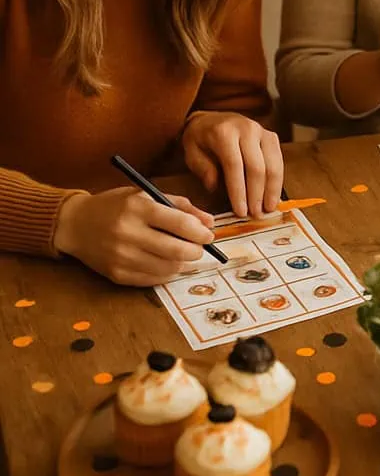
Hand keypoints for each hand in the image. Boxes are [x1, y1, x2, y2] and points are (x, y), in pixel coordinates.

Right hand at [54, 188, 215, 285]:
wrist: (75, 224)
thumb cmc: (116, 206)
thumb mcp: (146, 195)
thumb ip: (181, 207)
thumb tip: (209, 223)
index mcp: (137, 209)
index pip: (179, 223)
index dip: (200, 232)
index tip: (209, 235)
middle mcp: (127, 233)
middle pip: (176, 250)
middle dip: (196, 251)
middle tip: (201, 248)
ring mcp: (121, 257)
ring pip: (167, 268)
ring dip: (184, 265)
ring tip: (187, 256)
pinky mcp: (116, 275)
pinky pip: (152, 280)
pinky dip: (167, 274)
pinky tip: (169, 265)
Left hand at [183, 111, 282, 218]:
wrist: (212, 118)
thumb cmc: (200, 139)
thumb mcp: (191, 152)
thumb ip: (202, 169)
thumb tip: (215, 187)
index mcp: (224, 133)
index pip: (234, 165)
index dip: (239, 190)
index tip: (240, 211)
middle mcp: (247, 129)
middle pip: (257, 166)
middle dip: (257, 194)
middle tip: (256, 214)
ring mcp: (262, 132)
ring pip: (273, 164)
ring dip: (272, 189)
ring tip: (268, 208)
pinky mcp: (271, 137)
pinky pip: (278, 161)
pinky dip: (277, 181)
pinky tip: (273, 196)